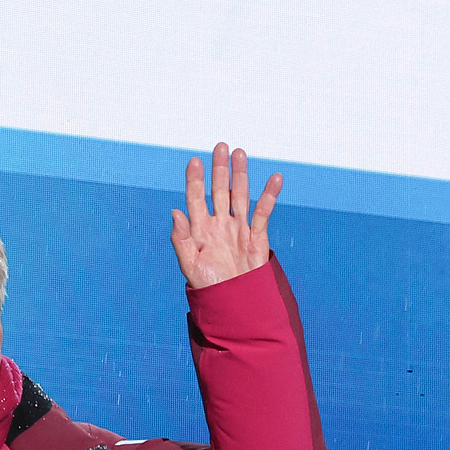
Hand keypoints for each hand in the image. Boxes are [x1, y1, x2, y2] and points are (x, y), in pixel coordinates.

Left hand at [171, 142, 281, 289]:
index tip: (194, 161)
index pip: (196, 198)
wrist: (235, 303)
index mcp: (200, 230)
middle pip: (219, 190)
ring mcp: (238, 228)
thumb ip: (182, 238)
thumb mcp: (190, 264)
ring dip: (240, 175)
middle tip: (220, 146)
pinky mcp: (256, 236)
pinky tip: (274, 179)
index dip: (195, 180)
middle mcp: (219, 224)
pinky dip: (269, 195)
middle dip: (219, 169)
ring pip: (239, 195)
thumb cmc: (209, 287)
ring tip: (240, 153)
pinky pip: (263, 212)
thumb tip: (175, 211)